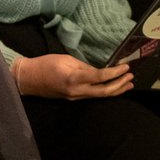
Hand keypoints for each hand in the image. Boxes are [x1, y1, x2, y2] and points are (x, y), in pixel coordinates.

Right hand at [12, 53, 132, 98]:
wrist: (29, 79)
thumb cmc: (45, 64)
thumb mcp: (65, 59)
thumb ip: (83, 66)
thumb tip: (98, 72)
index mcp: (74, 78)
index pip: (100, 77)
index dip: (115, 73)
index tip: (125, 66)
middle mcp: (77, 91)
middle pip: (104, 92)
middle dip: (120, 84)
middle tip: (131, 76)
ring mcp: (75, 98)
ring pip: (100, 96)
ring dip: (116, 90)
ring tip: (128, 84)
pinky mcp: (74, 99)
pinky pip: (93, 96)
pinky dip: (105, 91)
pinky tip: (113, 87)